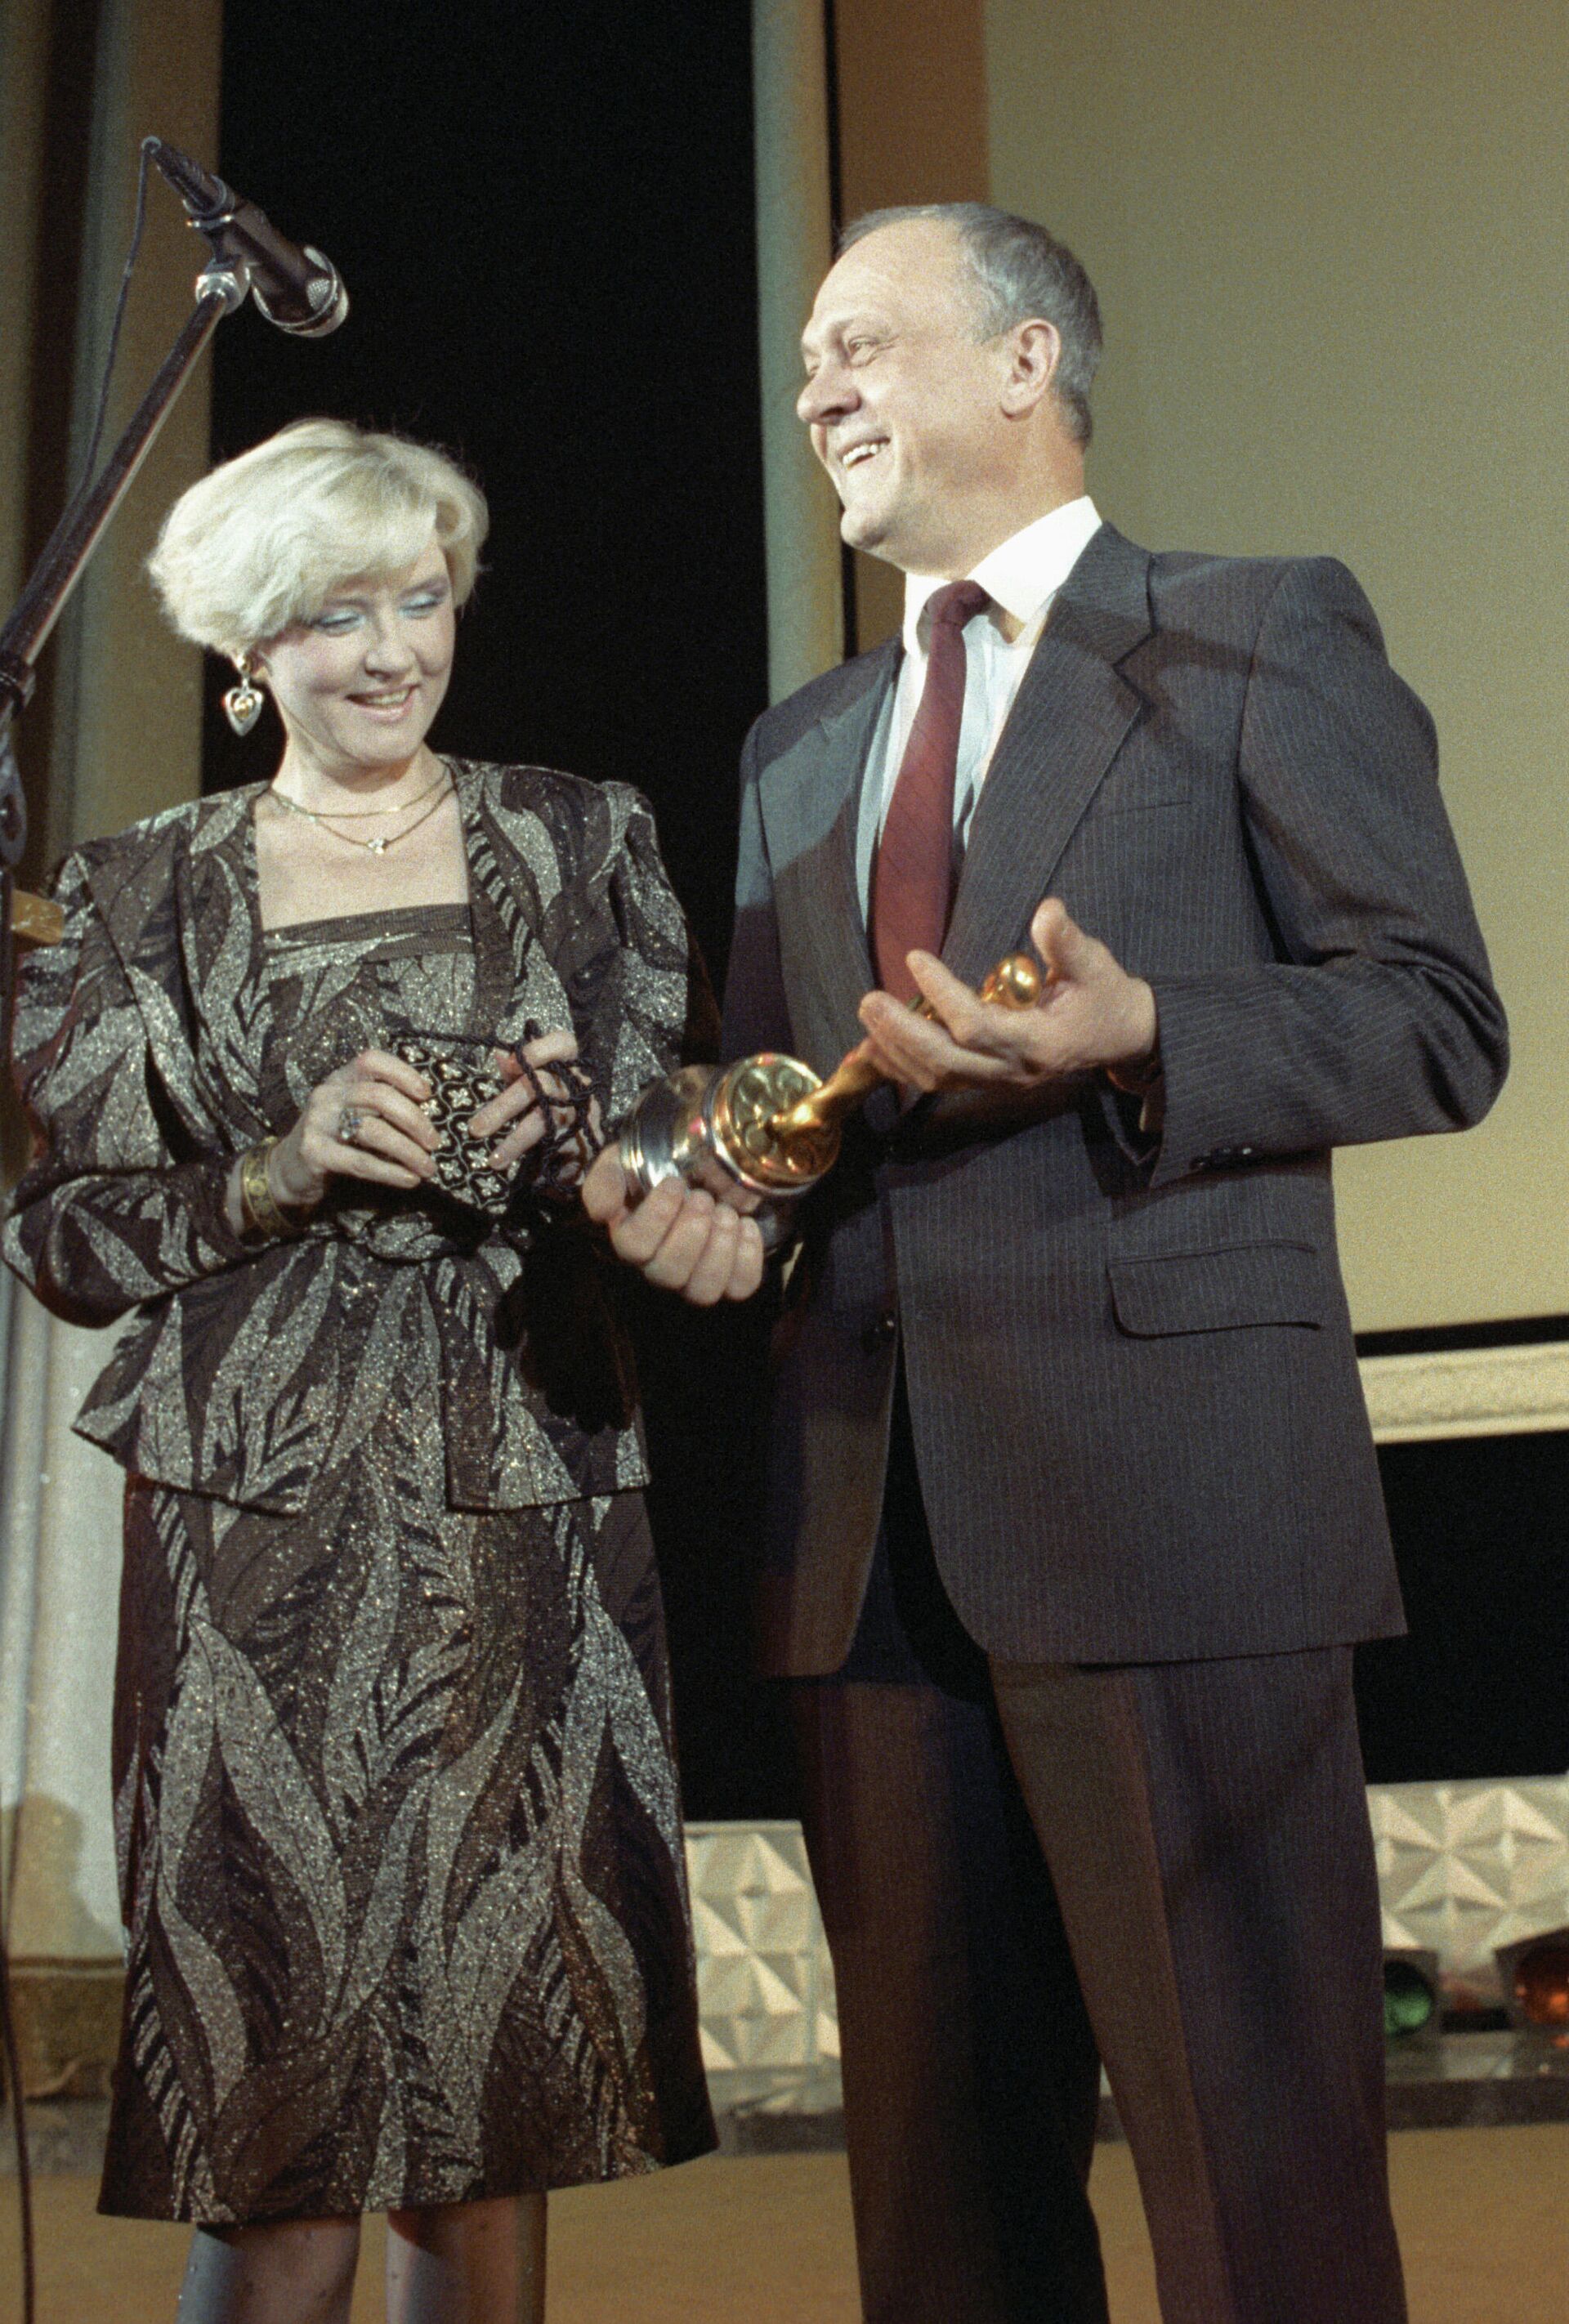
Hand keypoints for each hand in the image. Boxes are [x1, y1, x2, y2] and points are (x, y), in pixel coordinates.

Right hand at [270, 1048, 439, 1209]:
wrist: (288, 1168)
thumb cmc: (333, 1138)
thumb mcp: (351, 1112)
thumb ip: (380, 1107)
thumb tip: (433, 1114)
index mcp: (340, 1079)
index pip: (371, 1060)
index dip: (403, 1073)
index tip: (427, 1094)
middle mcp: (328, 1095)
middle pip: (378, 1095)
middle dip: (414, 1119)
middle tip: (434, 1141)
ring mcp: (318, 1123)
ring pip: (372, 1130)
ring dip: (407, 1150)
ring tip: (428, 1167)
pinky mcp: (315, 1153)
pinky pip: (360, 1161)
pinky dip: (390, 1171)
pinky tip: (409, 1179)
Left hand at [466, 1029, 602, 1185]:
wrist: (577, 1150)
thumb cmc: (547, 1110)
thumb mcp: (528, 1087)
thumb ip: (514, 1073)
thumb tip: (499, 1055)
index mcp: (567, 1068)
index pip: (564, 1044)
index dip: (540, 1049)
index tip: (509, 1064)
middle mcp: (580, 1088)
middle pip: (545, 1086)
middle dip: (505, 1107)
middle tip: (476, 1128)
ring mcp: (587, 1115)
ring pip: (549, 1122)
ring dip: (517, 1142)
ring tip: (494, 1159)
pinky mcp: (589, 1143)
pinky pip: (563, 1150)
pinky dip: (541, 1164)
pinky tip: (526, 1176)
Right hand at [581, 1149, 765, 1304]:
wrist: (697, 1163)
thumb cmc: (656, 1166)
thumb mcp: (621, 1162)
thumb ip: (605, 1183)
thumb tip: (604, 1214)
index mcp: (632, 1239)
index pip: (634, 1247)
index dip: (656, 1217)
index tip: (674, 1183)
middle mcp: (661, 1266)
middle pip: (669, 1274)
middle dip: (691, 1233)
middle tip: (703, 1198)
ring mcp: (696, 1277)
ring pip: (704, 1290)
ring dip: (719, 1249)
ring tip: (727, 1213)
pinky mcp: (731, 1277)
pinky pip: (741, 1286)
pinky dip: (748, 1257)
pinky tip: (746, 1224)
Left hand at [856, 898, 1158, 1094]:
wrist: (1119, 1039)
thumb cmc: (1105, 996)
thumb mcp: (1095, 964)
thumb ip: (1067, 942)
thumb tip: (1047, 911)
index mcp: (1037, 1041)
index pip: (977, 1025)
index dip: (942, 994)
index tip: (916, 957)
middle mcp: (1011, 1069)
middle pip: (944, 1062)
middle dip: (902, 1033)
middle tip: (870, 999)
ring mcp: (996, 1081)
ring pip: (935, 1077)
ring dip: (895, 1051)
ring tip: (868, 1015)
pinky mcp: (986, 1081)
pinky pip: (936, 1080)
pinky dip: (903, 1065)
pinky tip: (876, 1044)